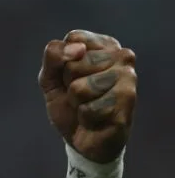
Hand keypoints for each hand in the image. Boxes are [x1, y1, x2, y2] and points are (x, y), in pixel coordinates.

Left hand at [38, 30, 136, 162]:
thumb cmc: (69, 104)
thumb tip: (76, 48)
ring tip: (89, 106)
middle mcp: (122, 56)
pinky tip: (97, 119)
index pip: (73, 39)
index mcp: (104, 45)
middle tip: (80, 96)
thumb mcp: (50, 78)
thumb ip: (53, 56)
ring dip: (77, 103)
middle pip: (74, 64)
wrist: (81, 138)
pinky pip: (88, 109)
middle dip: (69, 85)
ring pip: (80, 88)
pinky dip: (85, 118)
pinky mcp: (129, 101)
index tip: (70, 76)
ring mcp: (128, 78)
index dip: (62, 63)